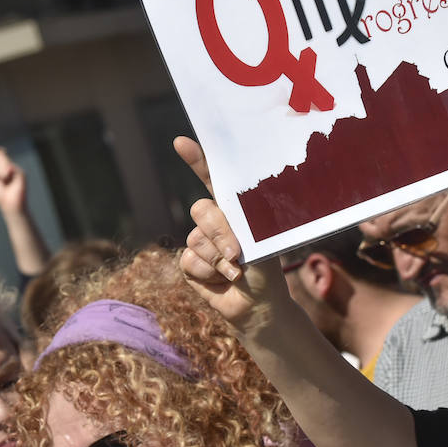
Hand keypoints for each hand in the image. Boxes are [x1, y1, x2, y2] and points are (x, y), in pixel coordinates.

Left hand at [0, 146, 27, 213]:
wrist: (11, 207)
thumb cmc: (2, 197)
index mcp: (5, 168)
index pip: (0, 153)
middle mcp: (11, 167)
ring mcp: (17, 170)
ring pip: (2, 160)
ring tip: (2, 181)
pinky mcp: (21, 174)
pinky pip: (8, 167)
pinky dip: (3, 173)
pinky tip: (5, 180)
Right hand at [174, 137, 285, 330]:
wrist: (259, 303)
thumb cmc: (266, 268)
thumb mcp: (263, 241)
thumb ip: (241, 227)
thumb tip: (217, 222)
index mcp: (234, 208)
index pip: (212, 178)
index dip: (196, 159)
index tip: (181, 143)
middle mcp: (213, 220)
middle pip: (202, 210)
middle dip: (219, 233)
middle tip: (238, 254)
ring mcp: (199, 240)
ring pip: (196, 239)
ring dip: (218, 259)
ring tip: (235, 271)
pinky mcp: (189, 263)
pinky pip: (189, 260)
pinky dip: (208, 273)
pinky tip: (221, 280)